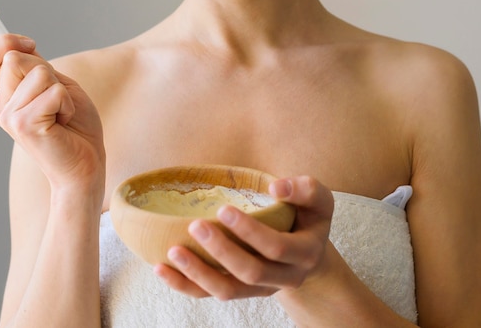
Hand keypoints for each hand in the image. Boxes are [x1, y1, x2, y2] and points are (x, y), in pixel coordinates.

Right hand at [0, 34, 104, 192]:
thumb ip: (37, 67)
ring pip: (38, 73)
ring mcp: (10, 116)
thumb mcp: (58, 86)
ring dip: (61, 90)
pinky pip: (53, 92)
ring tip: (62, 113)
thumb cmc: (76, 127)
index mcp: (8, 96)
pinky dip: (66, 103)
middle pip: (15, 58)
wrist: (86, 164)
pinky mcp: (24, 125)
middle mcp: (3, 106)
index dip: (4, 42)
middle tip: (57, 99)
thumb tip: (21, 44)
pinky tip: (63, 122)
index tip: (30, 45)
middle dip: (46, 70)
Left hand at [153, 176, 334, 299]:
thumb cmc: (309, 215)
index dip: (249, 232)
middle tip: (195, 226)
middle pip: (250, 273)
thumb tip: (276, 187)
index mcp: (304, 253)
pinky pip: (211, 294)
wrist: (309, 251)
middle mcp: (285, 277)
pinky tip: (162, 269)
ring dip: (198, 274)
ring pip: (228, 291)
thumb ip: (304, 189)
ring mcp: (261, 288)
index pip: (276, 247)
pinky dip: (186, 284)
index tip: (223, 209)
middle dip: (221, 251)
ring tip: (172, 252)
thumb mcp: (318, 199)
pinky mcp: (242, 290)